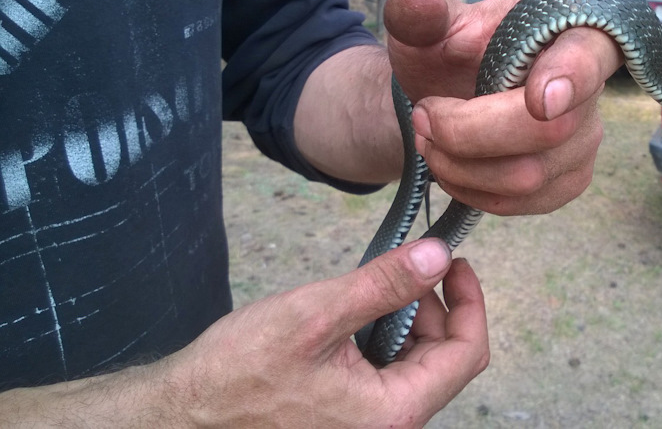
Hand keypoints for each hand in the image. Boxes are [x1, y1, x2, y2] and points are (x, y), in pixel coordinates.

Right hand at [167, 238, 487, 426]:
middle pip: (444, 360)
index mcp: (393, 412)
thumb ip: (384, 285)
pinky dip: (383, 340)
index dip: (470, 302)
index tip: (456, 262)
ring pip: (415, 367)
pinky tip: (357, 316)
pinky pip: (385, 376)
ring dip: (407, 321)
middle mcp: (389, 426)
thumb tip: (436, 256)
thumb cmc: (238, 374)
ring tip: (376, 288)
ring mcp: (369, 425)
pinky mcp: (348, 417)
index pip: (465, 354)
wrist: (185, 415)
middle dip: (435, 308)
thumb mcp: (316, 316)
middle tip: (410, 266)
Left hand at [384, 0, 622, 215]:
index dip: (572, 77)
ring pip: (528, 177)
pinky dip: (472, 191)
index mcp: (568, 31)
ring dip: (460, 166)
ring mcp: (585, 140)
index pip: (588, 55)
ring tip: (429, 141)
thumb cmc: (446, 55)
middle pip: (547, 131)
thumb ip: (419, 11)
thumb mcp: (426, 26)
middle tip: (423, 118)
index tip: (539, 99)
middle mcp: (591, 89)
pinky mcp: (569, 180)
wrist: (445, 97)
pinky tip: (452, 166)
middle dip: (468, 133)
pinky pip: (522, 204)